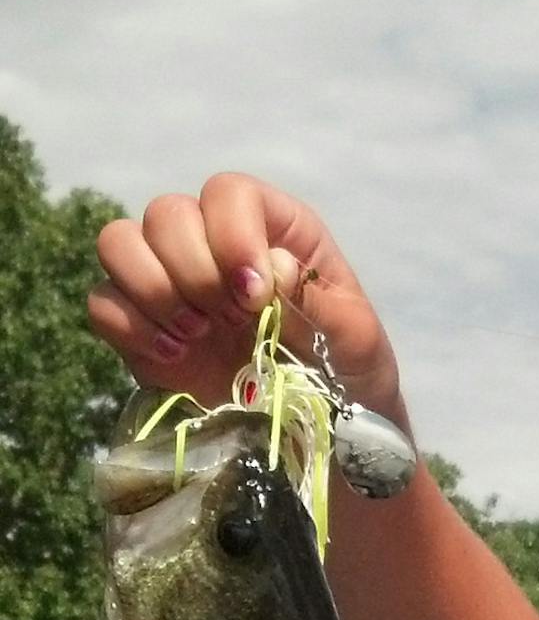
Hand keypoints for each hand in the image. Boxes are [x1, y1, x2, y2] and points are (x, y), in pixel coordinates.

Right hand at [86, 173, 401, 417]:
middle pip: (166, 213)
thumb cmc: (346, 368)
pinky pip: (103, 301)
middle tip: (231, 321)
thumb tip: (272, 267)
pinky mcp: (141, 322)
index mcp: (274, 229)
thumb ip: (317, 298)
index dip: (232, 234)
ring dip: (154, 290)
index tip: (254, 292)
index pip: (229, 192)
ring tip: (198, 334)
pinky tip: (175, 356)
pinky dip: (131, 326)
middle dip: (195, 271)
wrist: (320, 428)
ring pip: (119, 242)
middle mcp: (214, 241)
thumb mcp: (355, 336)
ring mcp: (172, 279)